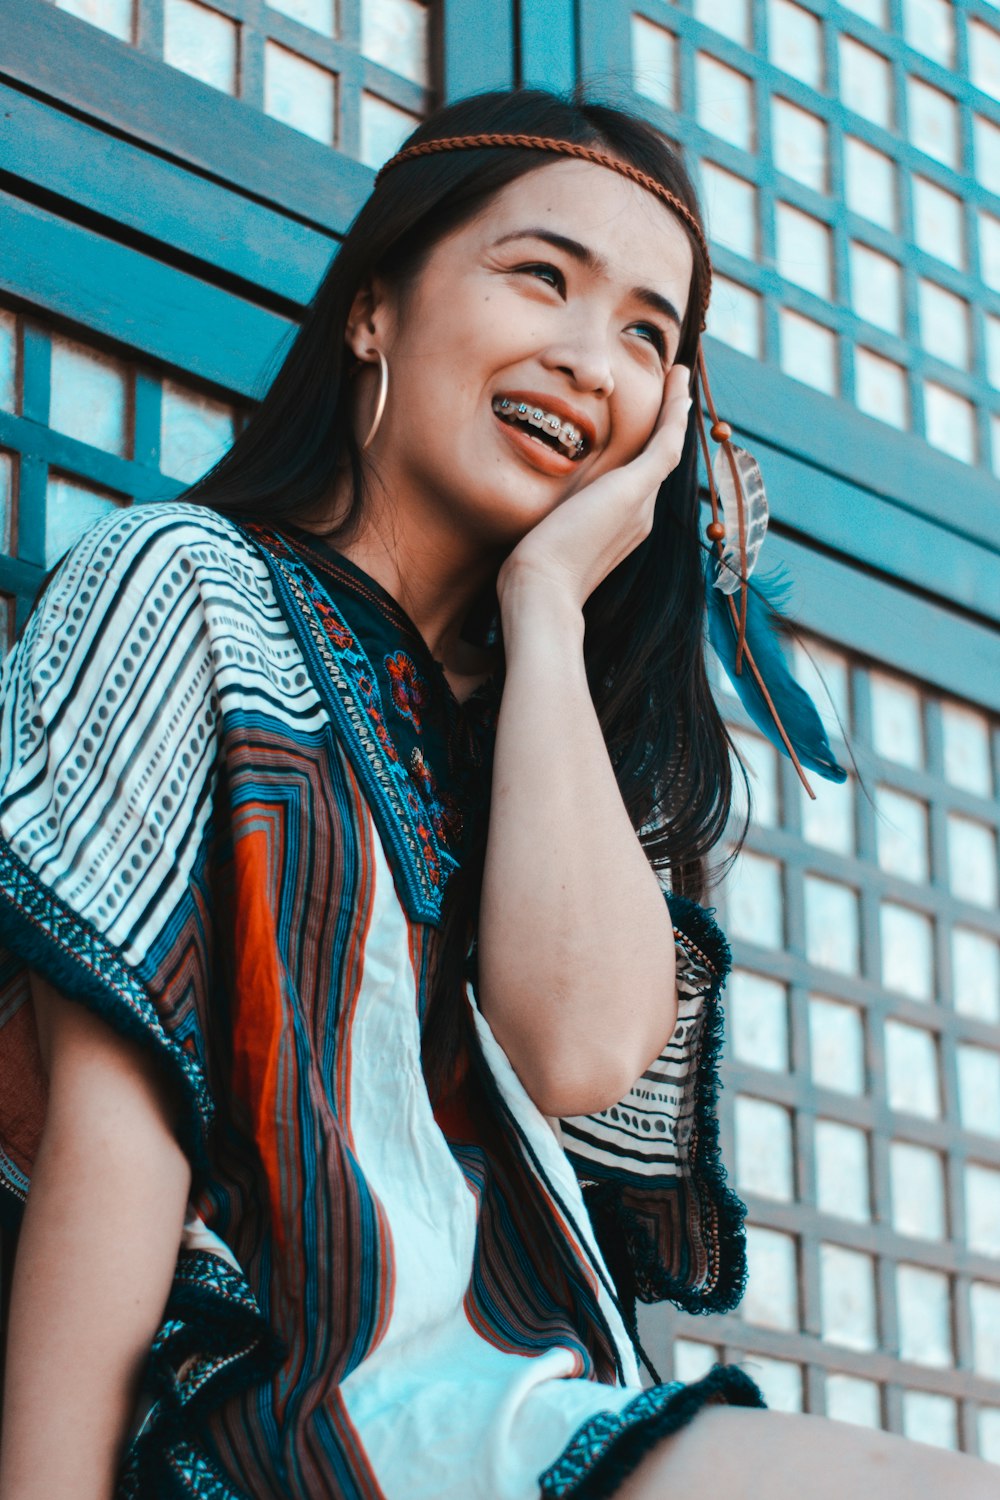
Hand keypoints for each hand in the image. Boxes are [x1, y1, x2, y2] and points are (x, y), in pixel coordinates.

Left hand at [495, 363, 691, 617]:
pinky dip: (674, 411)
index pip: (639, 478)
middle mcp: (639, 516)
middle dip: (667, 424)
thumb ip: (548, 523)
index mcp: (620, 527)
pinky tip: (679, 382)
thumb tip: (532, 523)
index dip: (646, 447)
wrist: (542, 591)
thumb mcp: (542, 540)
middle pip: (658, 462)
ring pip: (667, 448)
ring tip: (680, 377)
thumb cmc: (533, 574)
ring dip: (676, 411)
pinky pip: (666, 442)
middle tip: (675, 386)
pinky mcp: (635, 490)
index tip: (647, 420)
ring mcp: (641, 505)